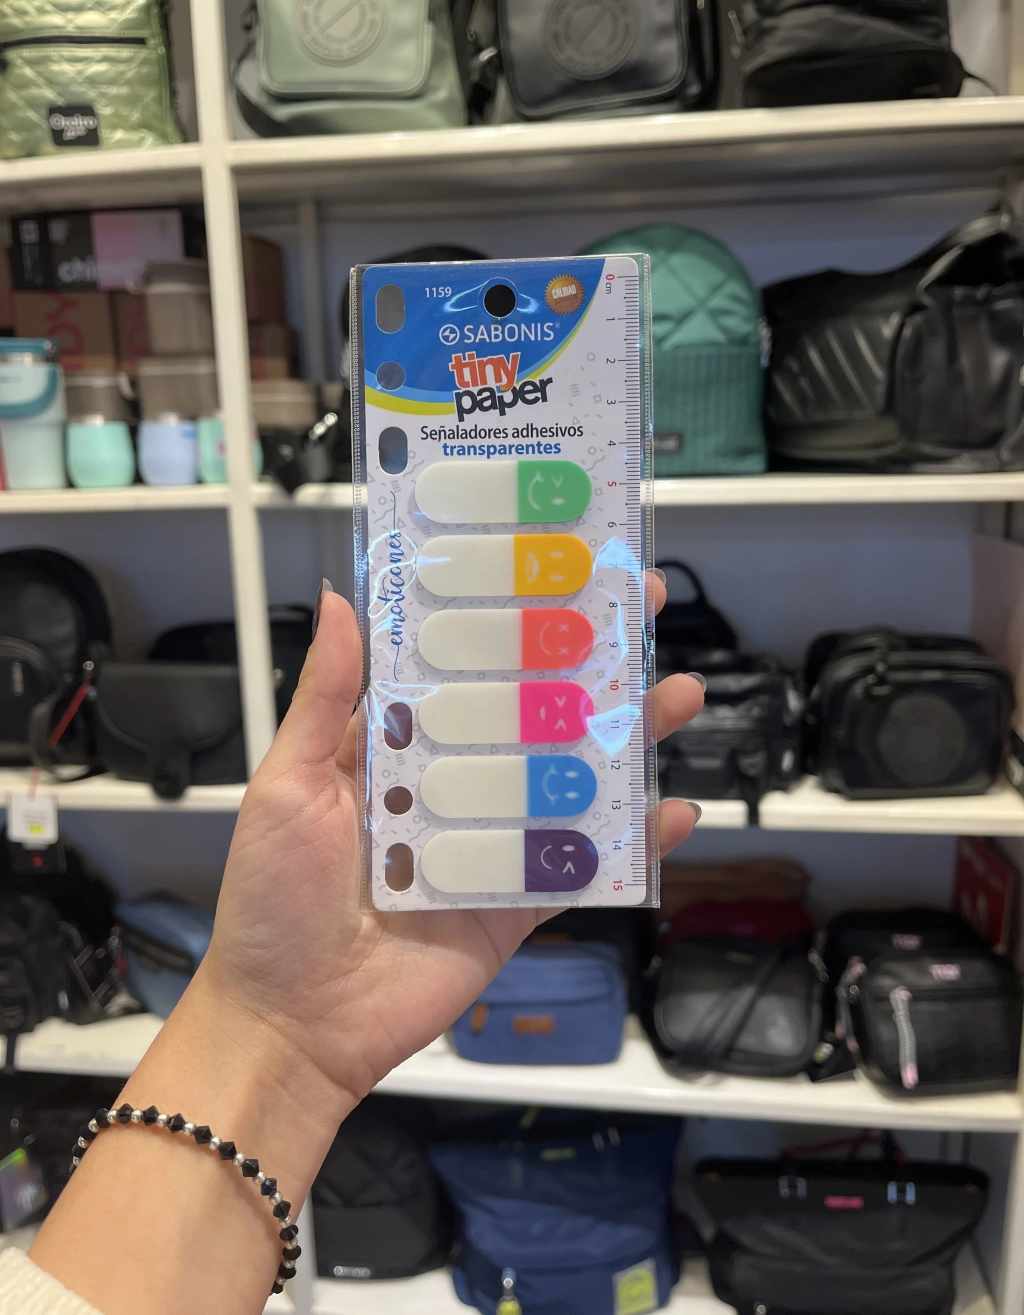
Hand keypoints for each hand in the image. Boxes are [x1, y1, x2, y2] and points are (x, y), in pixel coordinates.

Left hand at [203, 575, 703, 1124]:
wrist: (293, 1026)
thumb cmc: (272, 902)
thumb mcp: (288, 787)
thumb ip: (323, 699)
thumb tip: (336, 597)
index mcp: (395, 746)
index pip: (463, 665)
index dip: (509, 617)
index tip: (553, 567)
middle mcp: (451, 785)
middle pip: (533, 712)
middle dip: (589, 663)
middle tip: (642, 608)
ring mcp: (491, 845)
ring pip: (571, 780)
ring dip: (627, 741)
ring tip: (679, 695)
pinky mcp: (517, 906)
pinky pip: (581, 869)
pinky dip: (632, 846)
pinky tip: (674, 814)